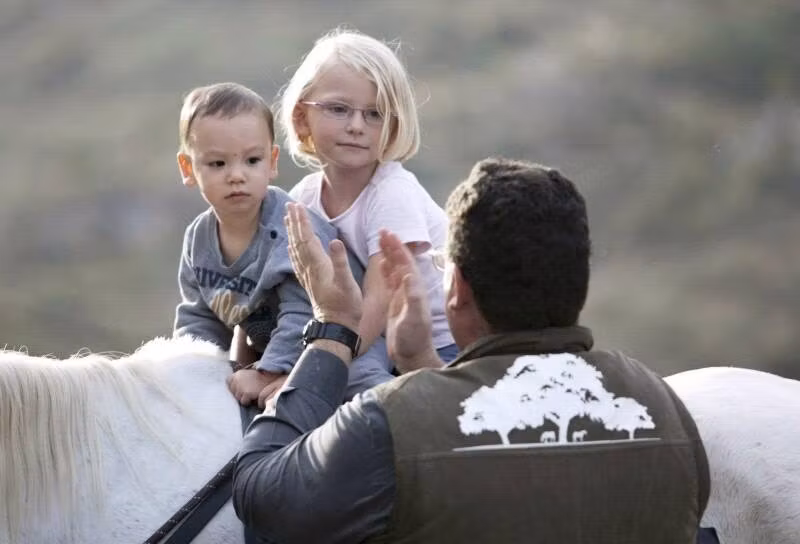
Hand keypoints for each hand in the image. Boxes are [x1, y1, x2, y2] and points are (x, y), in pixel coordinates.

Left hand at [226, 368, 285, 407]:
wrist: (271, 379)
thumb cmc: (260, 379)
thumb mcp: (248, 374)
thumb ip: (239, 379)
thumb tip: (231, 389)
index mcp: (238, 374)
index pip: (228, 381)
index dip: (233, 386)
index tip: (239, 388)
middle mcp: (237, 379)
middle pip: (232, 391)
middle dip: (238, 393)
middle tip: (247, 391)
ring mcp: (241, 387)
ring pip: (237, 397)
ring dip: (243, 397)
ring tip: (251, 394)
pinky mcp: (246, 394)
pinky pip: (243, 401)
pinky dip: (248, 401)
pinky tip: (254, 397)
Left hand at [285, 202, 361, 330]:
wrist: (337, 327)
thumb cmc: (346, 306)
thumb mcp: (348, 283)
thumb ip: (340, 262)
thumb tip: (335, 241)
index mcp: (318, 265)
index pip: (307, 238)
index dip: (303, 221)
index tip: (298, 205)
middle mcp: (309, 269)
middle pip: (298, 240)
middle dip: (294, 222)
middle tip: (290, 205)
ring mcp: (308, 276)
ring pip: (296, 249)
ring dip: (292, 233)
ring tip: (288, 219)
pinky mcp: (310, 282)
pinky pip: (297, 261)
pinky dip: (293, 250)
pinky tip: (291, 246)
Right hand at [378, 229, 440, 371]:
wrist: (411, 356)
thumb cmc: (414, 339)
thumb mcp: (414, 318)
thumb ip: (412, 297)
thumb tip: (408, 275)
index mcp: (415, 290)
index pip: (406, 263)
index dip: (398, 247)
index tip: (388, 234)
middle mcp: (411, 290)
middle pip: (401, 262)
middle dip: (392, 246)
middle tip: (382, 230)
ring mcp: (403, 296)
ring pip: (396, 270)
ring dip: (389, 255)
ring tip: (380, 241)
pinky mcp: (397, 304)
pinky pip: (391, 283)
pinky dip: (386, 271)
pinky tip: (382, 264)